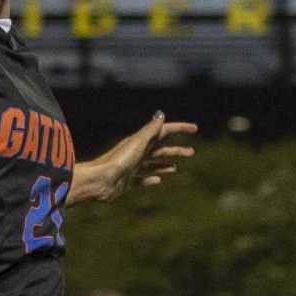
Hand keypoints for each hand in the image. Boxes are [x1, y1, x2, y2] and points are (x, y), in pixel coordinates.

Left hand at [77, 113, 197, 203]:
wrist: (100, 180)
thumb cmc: (119, 160)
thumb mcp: (138, 142)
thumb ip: (150, 130)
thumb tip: (161, 114)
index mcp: (141, 141)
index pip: (164, 131)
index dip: (180, 128)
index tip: (195, 128)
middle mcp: (137, 152)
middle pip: (160, 149)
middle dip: (176, 150)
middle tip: (191, 152)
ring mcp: (132, 167)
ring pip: (153, 164)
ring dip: (165, 164)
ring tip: (176, 167)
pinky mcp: (128, 181)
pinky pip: (142, 179)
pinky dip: (151, 179)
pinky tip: (159, 181)